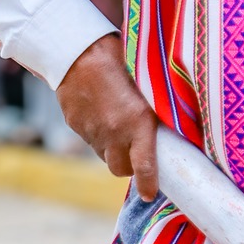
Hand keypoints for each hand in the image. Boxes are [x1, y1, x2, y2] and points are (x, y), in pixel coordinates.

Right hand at [56, 34, 158, 199]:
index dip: (149, 184)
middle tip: (135, 152)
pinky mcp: (75, 125)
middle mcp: (114, 132)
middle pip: (120, 169)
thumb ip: (154, 111)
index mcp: (137, 122)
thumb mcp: (146, 84)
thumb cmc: (120, 58)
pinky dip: (97, 135)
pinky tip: (100, 113)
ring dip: (112, 149)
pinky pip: (89, 139)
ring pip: (104, 155)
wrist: (77, 49)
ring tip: (117, 127)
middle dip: (128, 166)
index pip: (144, 167)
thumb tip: (168, 128)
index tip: (150, 194)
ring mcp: (91, 131)